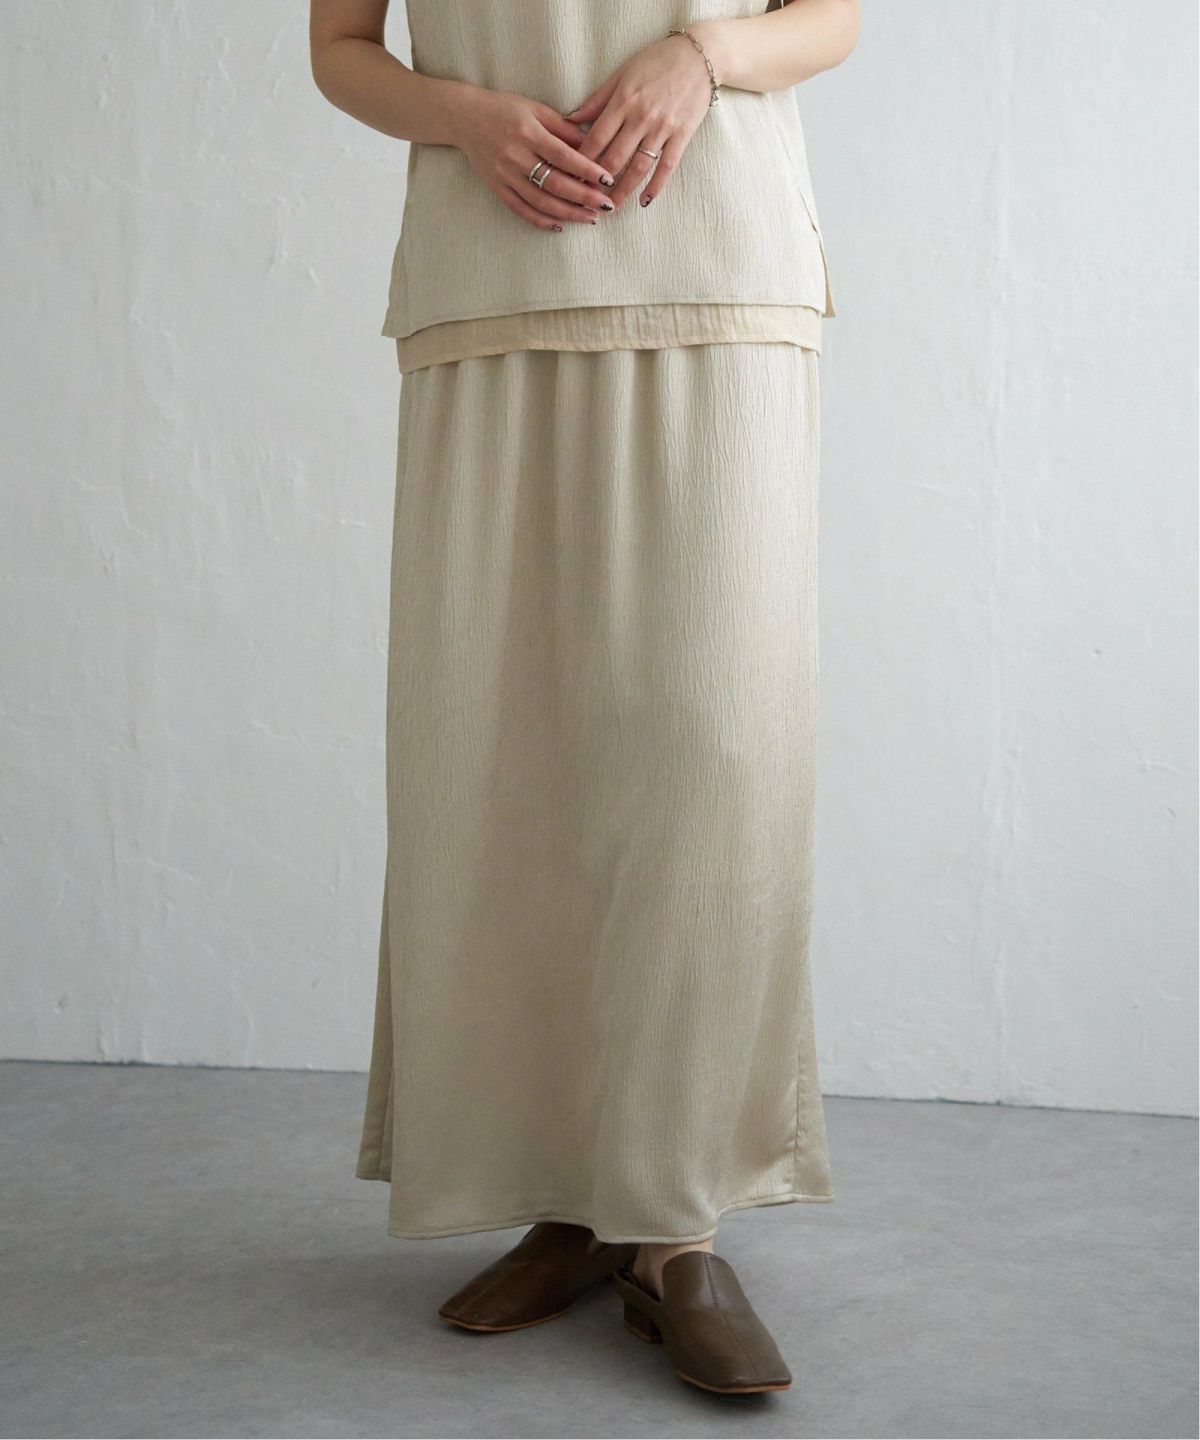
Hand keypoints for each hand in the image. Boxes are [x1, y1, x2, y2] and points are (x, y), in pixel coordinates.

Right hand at [452, 87, 616, 230]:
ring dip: (568, 213)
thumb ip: (563, 128)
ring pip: (541, 202)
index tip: (607, 180)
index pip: (564, 156)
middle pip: (556, 184)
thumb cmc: (504, 109)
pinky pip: (522, 210)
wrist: (464, 118)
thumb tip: (593, 145)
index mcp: (529, 133)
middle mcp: (517, 157)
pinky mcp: (497, 188)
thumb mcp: (536, 109)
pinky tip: (560, 225)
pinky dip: (541, 220)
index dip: (587, 170)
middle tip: (607, 205)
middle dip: (584, 197)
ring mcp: (505, 176)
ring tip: (590, 218)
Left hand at [564, 32, 714, 209]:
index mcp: (623, 101)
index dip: (581, 161)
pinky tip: (644, 201)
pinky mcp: (682, 135)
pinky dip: (656, 186)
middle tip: (584, 199)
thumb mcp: (623, 73)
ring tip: (609, 207)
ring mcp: (662, 128)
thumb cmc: (657, 61)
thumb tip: (571, 120)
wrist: (699, 56)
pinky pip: (667, 167)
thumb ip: (598, 99)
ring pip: (638, 168)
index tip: (570, 177)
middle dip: (597, 182)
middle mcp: (641, 117)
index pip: (596, 138)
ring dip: (622, 191)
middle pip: (614, 158)